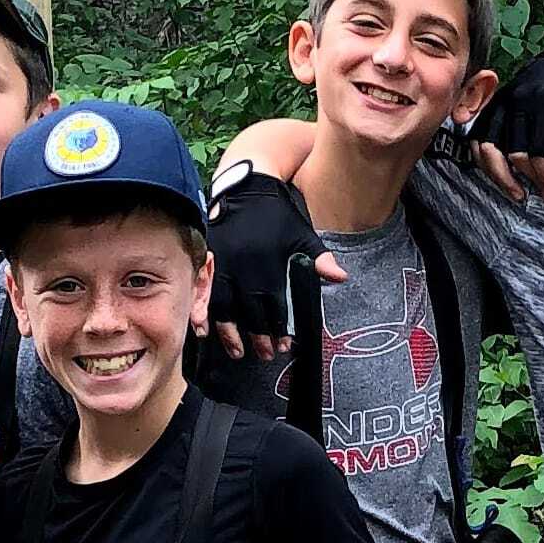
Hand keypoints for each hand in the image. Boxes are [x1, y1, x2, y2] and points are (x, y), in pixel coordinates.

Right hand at [205, 168, 342, 364]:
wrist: (246, 187)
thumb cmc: (277, 215)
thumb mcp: (302, 234)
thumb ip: (319, 259)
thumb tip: (341, 278)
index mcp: (268, 265)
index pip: (274, 306)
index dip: (279, 330)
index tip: (283, 347)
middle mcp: (244, 268)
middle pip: (249, 312)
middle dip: (257, 337)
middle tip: (263, 355)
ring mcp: (222, 265)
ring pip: (223, 307)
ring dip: (229, 333)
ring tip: (237, 352)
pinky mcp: (207, 260)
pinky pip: (202, 293)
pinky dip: (203, 313)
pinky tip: (204, 329)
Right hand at [468, 41, 543, 202]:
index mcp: (542, 98)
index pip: (537, 149)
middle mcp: (517, 98)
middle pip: (513, 152)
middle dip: (528, 179)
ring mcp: (501, 100)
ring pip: (488, 146)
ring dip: (499, 174)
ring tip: (516, 193)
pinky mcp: (494, 103)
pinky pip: (479, 135)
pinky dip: (484, 157)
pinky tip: (498, 173)